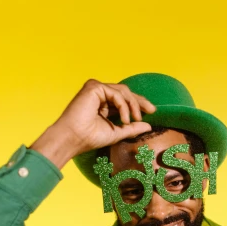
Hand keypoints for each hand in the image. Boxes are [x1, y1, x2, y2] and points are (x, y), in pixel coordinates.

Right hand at [28, 79, 156, 168]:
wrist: (74, 138)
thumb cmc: (90, 138)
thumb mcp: (117, 133)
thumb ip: (131, 128)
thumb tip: (148, 125)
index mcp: (104, 105)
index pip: (124, 100)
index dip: (138, 104)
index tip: (152, 112)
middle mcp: (100, 95)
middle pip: (125, 92)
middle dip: (139, 101)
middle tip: (152, 110)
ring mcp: (96, 89)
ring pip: (123, 91)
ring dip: (132, 105)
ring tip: (135, 120)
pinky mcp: (94, 87)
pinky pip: (116, 93)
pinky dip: (123, 106)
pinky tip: (125, 119)